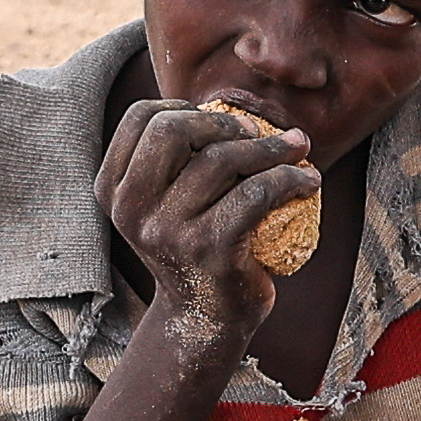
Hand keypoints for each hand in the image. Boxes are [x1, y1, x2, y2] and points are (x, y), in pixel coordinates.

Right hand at [94, 93, 317, 357]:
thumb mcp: (167, 203)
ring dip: (273, 148)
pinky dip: (290, 178)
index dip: (184, 108)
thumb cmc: (195, 246)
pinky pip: (256, 193)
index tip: (220, 125)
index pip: (141, 118)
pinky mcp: (210, 249)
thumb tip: (225, 101)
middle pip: (174, 129)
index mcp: (113, 190)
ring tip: (298, 151)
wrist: (208, 318)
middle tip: (258, 133)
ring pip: (223, 159)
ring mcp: (168, 231)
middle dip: (224, 122)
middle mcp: (131, 209)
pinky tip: (308, 181)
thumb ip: (174, 159)